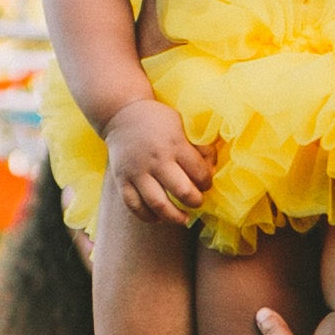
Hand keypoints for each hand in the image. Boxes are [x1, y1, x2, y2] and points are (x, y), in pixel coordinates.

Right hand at [106, 94, 217, 224]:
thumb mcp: (182, 125)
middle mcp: (156, 159)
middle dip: (195, 201)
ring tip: (184, 219)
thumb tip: (212, 170)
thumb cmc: (158, 121)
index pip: (199, 173)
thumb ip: (199, 146)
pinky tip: (159, 217)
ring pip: (158, 204)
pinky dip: (148, 216)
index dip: (207, 183)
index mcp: (175, 144)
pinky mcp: (122, 179)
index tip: (206, 184)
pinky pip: (134, 206)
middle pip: (182, 191)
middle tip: (197, 201)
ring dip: (174, 217)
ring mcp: (137, 171)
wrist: (122, 114)